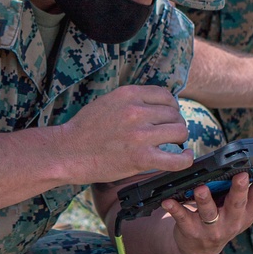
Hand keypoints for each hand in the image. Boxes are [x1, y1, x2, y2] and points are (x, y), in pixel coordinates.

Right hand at [61, 85, 191, 184]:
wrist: (67, 152)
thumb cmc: (84, 130)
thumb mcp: (107, 102)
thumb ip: (131, 101)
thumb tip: (156, 105)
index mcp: (128, 94)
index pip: (165, 95)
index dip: (171, 106)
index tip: (168, 116)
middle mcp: (137, 111)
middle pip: (174, 113)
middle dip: (175, 123)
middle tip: (169, 134)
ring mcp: (140, 135)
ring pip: (179, 131)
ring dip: (179, 138)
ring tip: (173, 145)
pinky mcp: (141, 158)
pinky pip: (176, 159)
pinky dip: (185, 159)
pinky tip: (185, 157)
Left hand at [161, 163, 252, 253]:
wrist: (198, 247)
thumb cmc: (226, 219)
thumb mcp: (249, 207)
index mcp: (247, 211)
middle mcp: (232, 221)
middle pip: (236, 204)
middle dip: (238, 190)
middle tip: (240, 175)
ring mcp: (211, 227)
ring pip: (209, 212)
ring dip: (204, 200)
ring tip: (201, 188)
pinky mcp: (191, 230)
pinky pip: (182, 218)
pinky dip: (175, 209)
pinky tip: (168, 200)